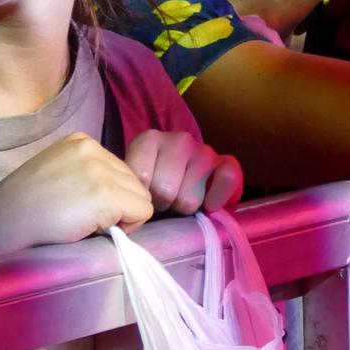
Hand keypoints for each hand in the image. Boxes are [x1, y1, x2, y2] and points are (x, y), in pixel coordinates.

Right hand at [0, 132, 156, 264]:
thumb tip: (123, 195)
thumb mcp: (58, 175)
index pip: (121, 170)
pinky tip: (90, 229)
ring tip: (83, 224)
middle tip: (81, 221)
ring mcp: (99, 169)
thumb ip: (89, 175)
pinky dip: (125, 227)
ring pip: (141, 197)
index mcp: (80, 141)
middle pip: (135, 182)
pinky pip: (141, 212)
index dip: (108, 196)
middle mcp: (92, 148)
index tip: (78, 209)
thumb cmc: (23, 211)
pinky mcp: (105, 194)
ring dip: (120, 217)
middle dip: (118, 206)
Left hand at [125, 129, 243, 215]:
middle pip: (165, 190)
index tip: (143, 200)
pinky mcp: (227, 162)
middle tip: (165, 204)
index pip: (141, 176)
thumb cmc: (153, 186)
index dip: (141, 197)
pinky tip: (209, 205)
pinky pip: (227, 180)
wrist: (182, 185)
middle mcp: (179, 139)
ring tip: (183, 204)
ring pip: (190, 196)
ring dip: (186, 207)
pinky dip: (217, 199)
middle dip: (163, 205)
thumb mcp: (132, 184)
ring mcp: (204, 150)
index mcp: (149, 140)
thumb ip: (128, 188)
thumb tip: (122, 210)